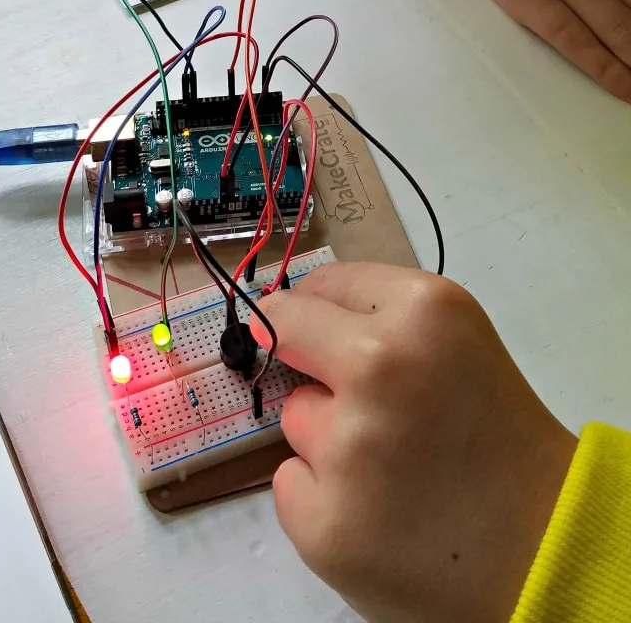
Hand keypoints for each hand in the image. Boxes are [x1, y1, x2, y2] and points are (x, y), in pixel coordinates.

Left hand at [252, 263, 575, 622]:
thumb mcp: (458, 342)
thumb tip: (289, 315)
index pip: (323, 284)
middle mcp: (379, 366)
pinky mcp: (322, 521)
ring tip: (390, 467)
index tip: (325, 328)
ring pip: (295, 416)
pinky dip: (323, 497)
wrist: (547, 551)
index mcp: (423, 314)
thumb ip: (383, 318)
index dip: (322, 309)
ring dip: (326, 437)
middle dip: (302, 352)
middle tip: (345, 388)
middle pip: (286, 328)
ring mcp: (346, 448)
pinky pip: (291, 483)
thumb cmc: (501, 439)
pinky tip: (377, 512)